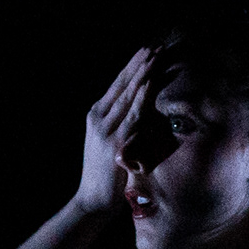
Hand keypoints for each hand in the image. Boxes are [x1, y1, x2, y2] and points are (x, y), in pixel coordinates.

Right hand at [76, 45, 156, 218]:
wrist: (91, 201)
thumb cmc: (105, 177)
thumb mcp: (111, 145)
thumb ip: (122, 127)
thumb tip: (142, 114)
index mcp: (96, 115)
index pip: (117, 85)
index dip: (132, 67)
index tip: (147, 50)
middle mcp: (99, 117)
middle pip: (123, 84)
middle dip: (140, 64)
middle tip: (157, 46)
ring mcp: (107, 128)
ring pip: (128, 95)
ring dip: (143, 74)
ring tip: (156, 57)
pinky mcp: (116, 142)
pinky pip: (132, 114)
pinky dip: (141, 97)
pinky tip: (149, 82)